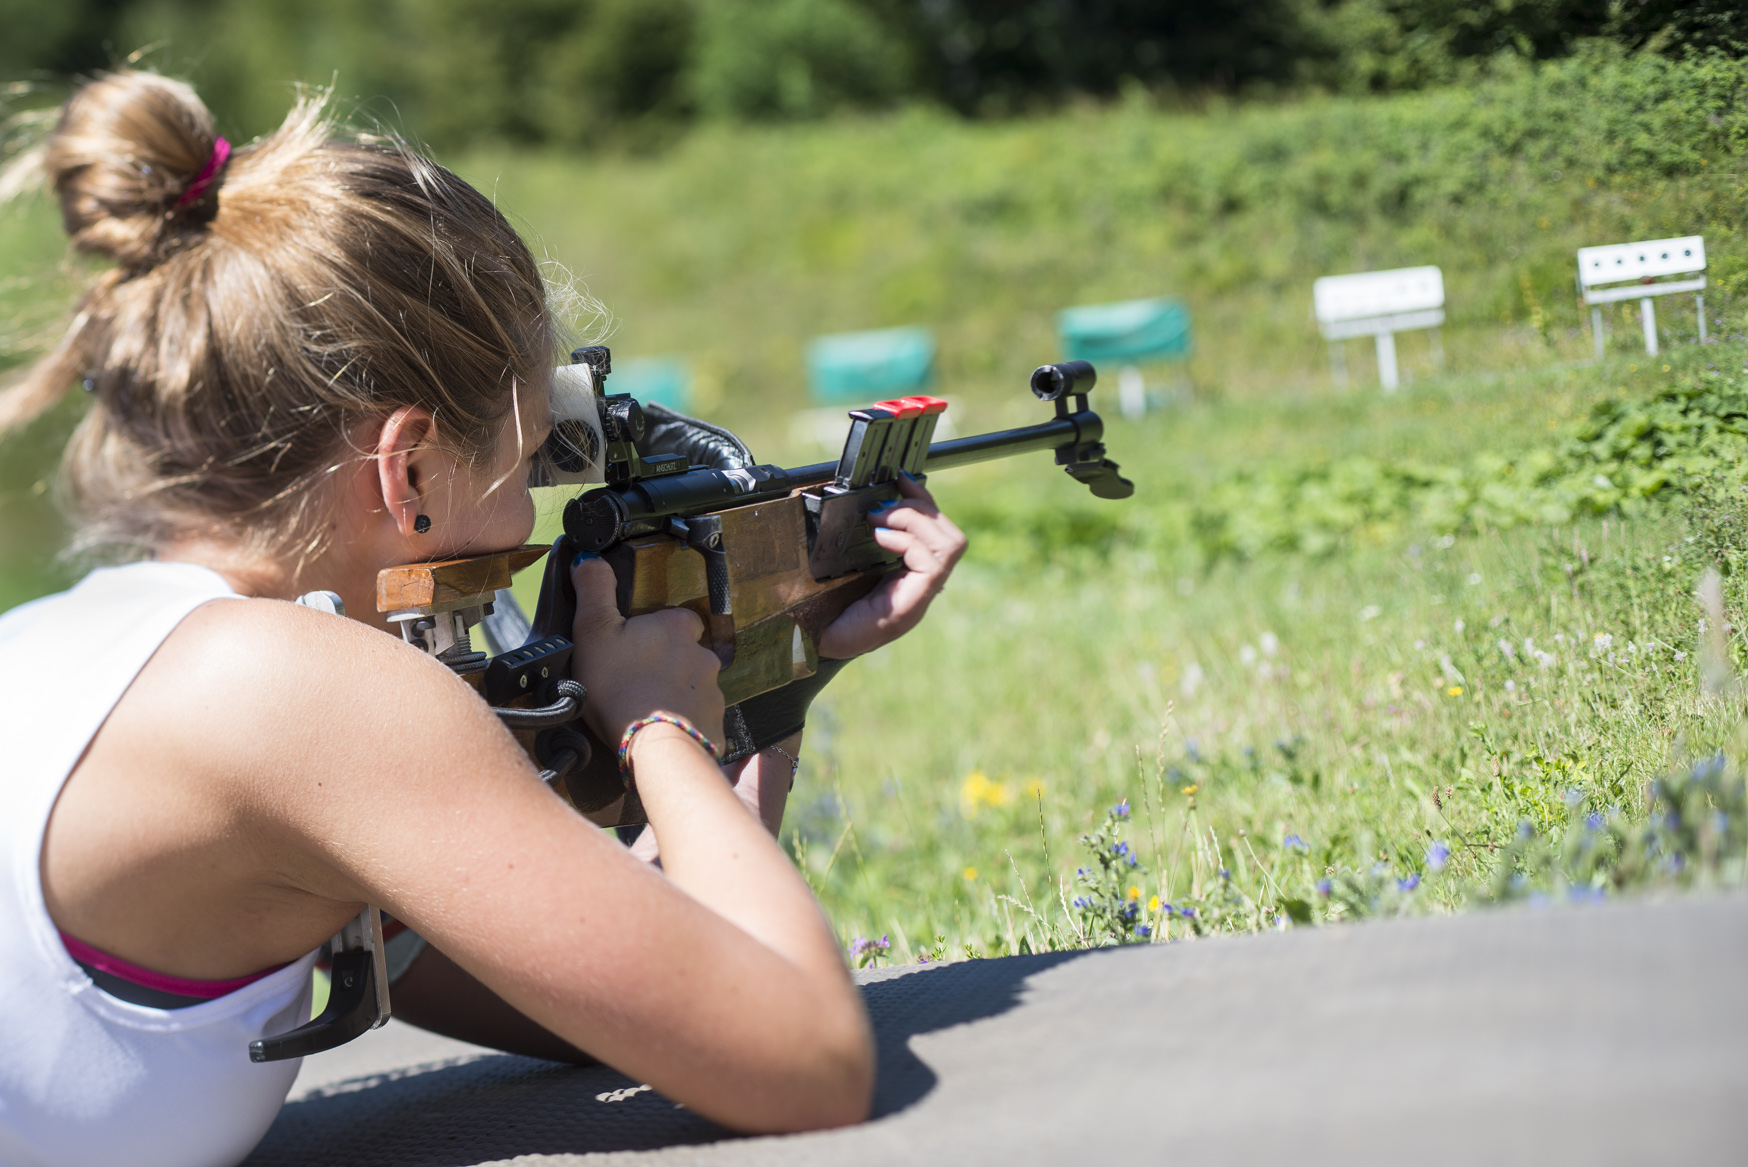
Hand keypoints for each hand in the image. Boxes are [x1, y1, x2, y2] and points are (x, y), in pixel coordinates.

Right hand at [569, 556, 725, 747]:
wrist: (653, 743)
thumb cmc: (619, 685)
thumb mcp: (594, 630)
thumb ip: (594, 590)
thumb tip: (589, 559)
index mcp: (677, 627)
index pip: (676, 619)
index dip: (656, 630)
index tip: (635, 646)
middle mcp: (703, 655)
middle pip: (687, 653)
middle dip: (668, 664)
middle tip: (636, 681)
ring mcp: (713, 691)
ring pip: (694, 687)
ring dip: (675, 694)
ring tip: (646, 710)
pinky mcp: (716, 724)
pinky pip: (699, 720)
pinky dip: (683, 723)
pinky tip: (661, 731)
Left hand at [817, 473, 966, 659]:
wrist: (804, 646)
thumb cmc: (817, 608)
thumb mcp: (831, 565)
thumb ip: (841, 537)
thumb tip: (829, 495)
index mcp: (905, 574)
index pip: (936, 532)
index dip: (924, 502)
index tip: (900, 480)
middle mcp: (918, 585)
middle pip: (950, 536)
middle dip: (922, 509)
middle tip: (883, 506)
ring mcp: (917, 596)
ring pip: (950, 546)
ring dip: (917, 522)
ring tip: (881, 520)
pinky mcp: (912, 607)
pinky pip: (934, 564)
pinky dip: (910, 542)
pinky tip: (881, 539)